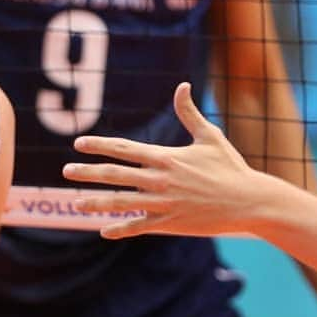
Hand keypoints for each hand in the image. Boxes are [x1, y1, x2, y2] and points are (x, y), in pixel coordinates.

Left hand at [63, 82, 265, 238]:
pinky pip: (139, 227)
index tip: (79, 143)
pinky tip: (104, 231)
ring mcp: (165, 203)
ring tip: (76, 202)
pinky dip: (120, 229)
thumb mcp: (210, 137)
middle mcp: (161, 180)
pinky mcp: (171, 223)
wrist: (250, 201)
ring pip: (122, 202)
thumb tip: (182, 85)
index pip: (125, 149)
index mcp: (167, 157)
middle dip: (88, 172)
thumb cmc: (231, 168)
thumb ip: (189, 113)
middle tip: (67, 170)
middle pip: (116, 174)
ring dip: (96, 202)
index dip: (100, 145)